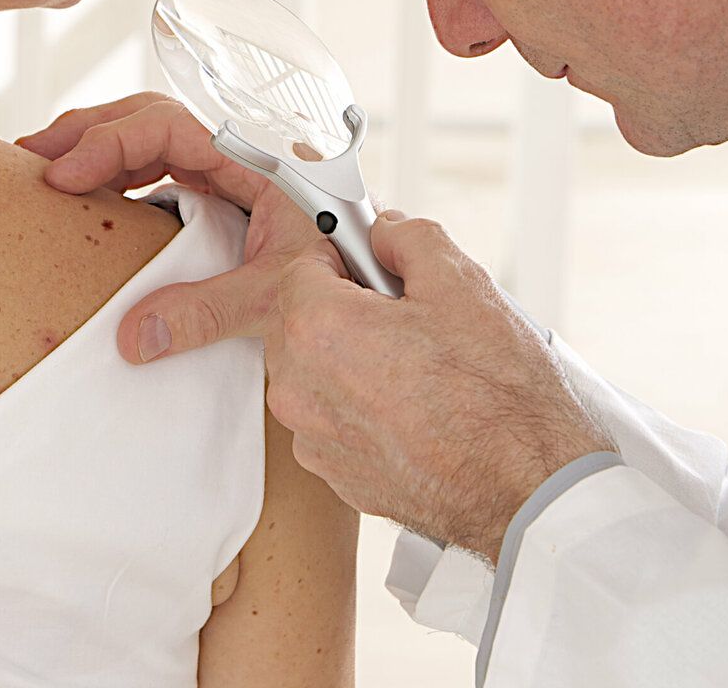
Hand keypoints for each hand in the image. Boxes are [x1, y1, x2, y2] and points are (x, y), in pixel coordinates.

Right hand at [17, 93, 340, 356]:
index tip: (65, 176)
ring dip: (96, 150)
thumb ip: (211, 310)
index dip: (109, 144)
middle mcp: (235, 158)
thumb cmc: (346, 279)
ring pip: (149, 142)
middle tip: (32, 159)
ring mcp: (225, 178)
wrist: (378, 294)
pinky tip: (88, 199)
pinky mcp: (218, 204)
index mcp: (252, 158)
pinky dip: (117, 178)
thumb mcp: (279, 293)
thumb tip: (133, 337)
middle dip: (87, 132)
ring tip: (44, 170)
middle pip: (147, 119)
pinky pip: (158, 174)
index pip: (164, 126)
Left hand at [18, 96, 614, 557]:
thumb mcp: (459, 283)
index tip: (201, 310)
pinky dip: (365, 407)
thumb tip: (376, 235)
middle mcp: (296, 384)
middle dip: (339, 311)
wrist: (527, 493)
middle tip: (406, 320)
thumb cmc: (500, 392)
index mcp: (316, 324)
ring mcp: (311, 436)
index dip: (271, 275)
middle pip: (296, 322)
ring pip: (315, 371)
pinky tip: (420, 412)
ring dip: (354, 361)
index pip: (262, 279)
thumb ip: (401, 239)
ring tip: (426, 373)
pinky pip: (333, 417)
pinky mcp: (331, 476)